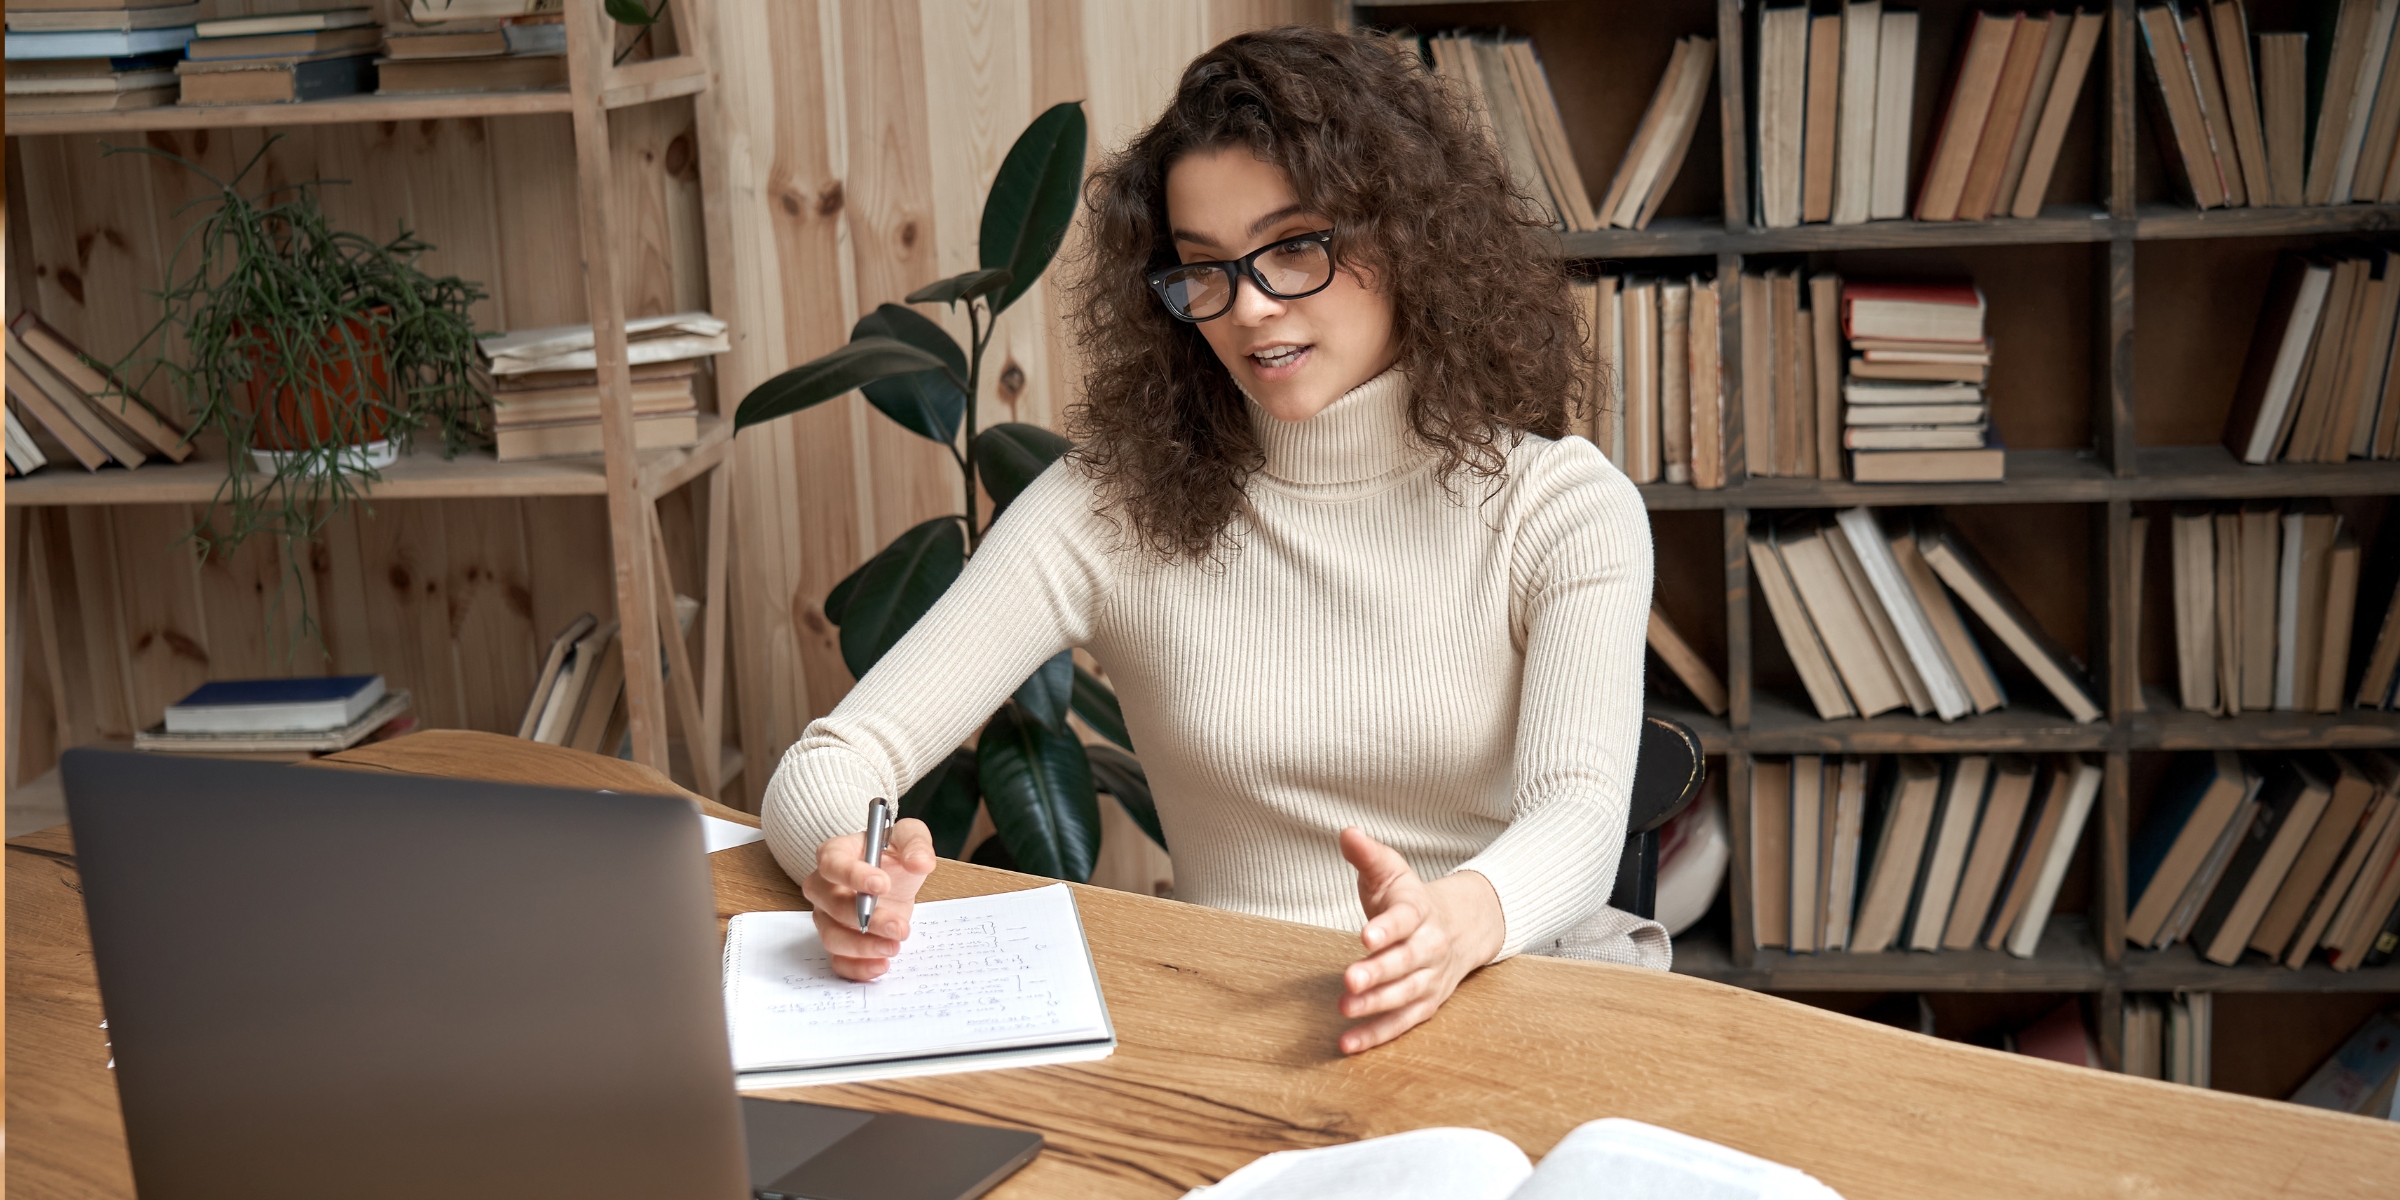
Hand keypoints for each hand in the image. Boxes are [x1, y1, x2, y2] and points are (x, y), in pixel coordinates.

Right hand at [798, 817, 938, 980]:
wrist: (892, 878)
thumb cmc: (892, 853)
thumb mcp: (909, 837)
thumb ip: (916, 844)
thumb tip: (920, 862)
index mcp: (836, 853)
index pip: (831, 863)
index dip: (853, 875)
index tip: (882, 884)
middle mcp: (823, 886)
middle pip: (831, 905)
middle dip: (867, 918)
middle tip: (898, 926)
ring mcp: (826, 917)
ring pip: (832, 937)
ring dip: (863, 946)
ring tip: (894, 946)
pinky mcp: (838, 941)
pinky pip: (837, 961)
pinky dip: (857, 968)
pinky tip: (881, 964)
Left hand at [1336, 826, 1504, 1054]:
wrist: (1463, 926)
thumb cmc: (1412, 899)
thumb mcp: (1392, 871)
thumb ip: (1368, 855)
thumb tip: (1347, 832)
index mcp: (1420, 911)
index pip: (1405, 919)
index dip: (1386, 928)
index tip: (1365, 935)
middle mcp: (1430, 947)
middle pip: (1406, 962)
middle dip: (1379, 972)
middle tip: (1350, 979)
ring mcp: (1430, 978)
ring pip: (1405, 995)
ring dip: (1376, 1005)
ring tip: (1346, 1009)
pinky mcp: (1425, 1003)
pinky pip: (1402, 1022)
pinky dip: (1377, 1034)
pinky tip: (1347, 1044)